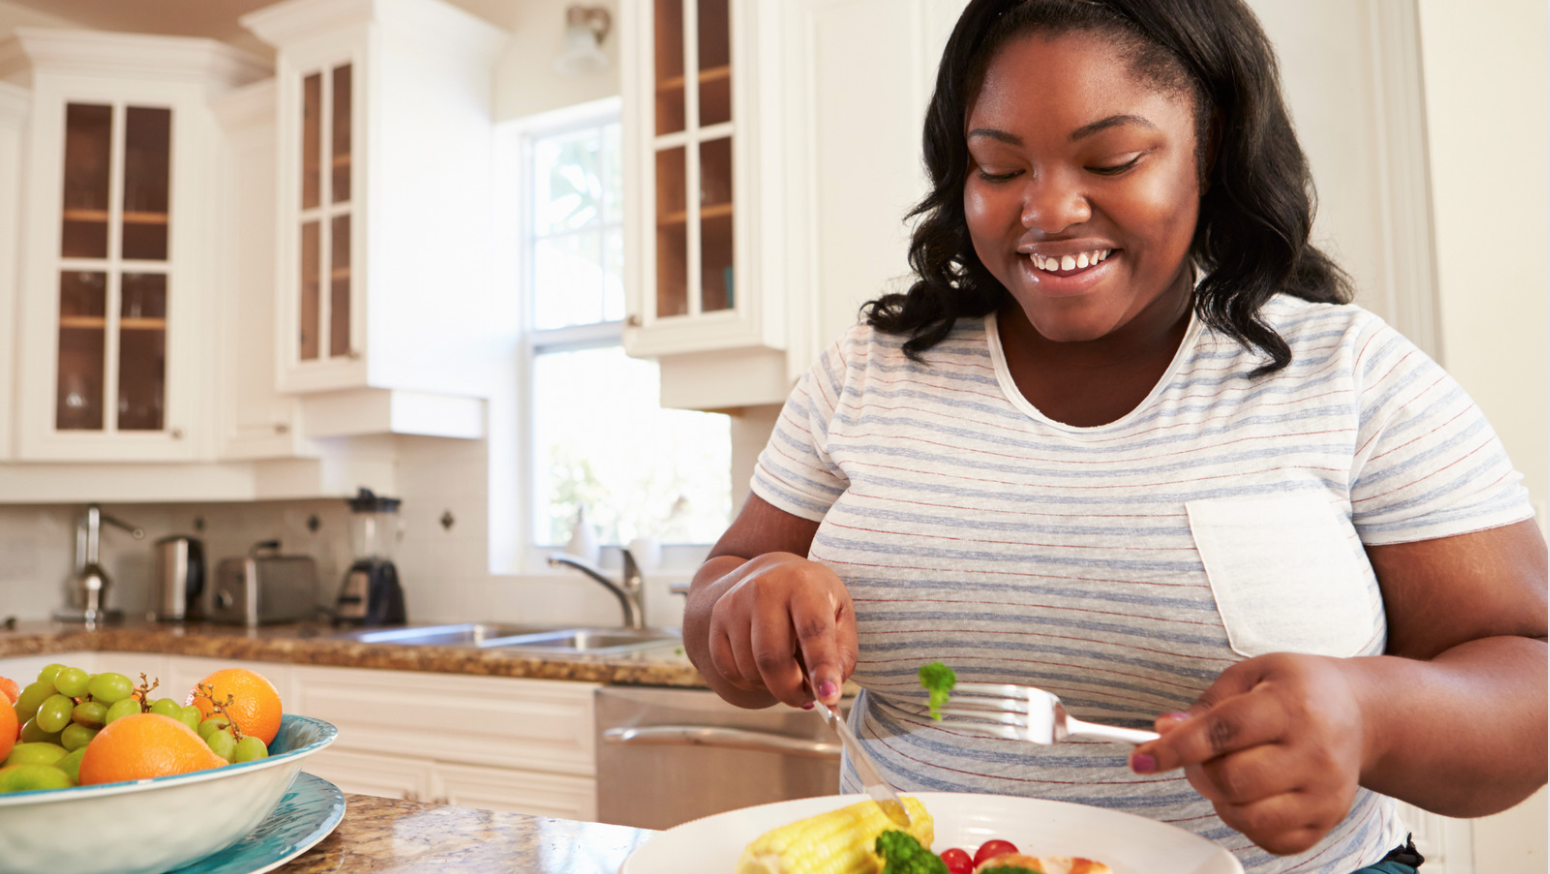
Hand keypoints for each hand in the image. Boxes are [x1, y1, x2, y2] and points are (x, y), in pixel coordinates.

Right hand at [705, 552, 857, 708]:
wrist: (771, 572)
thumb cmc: (813, 599)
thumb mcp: (841, 614)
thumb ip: (842, 655)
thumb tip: (827, 695)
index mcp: (803, 584)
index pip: (813, 631)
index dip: (821, 668)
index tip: (829, 698)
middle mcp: (764, 589)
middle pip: (772, 658)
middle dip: (792, 691)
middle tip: (807, 697)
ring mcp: (735, 604)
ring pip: (750, 670)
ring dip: (773, 687)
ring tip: (790, 673)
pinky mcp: (717, 620)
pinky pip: (730, 671)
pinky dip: (751, 682)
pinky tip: (766, 667)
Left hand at [1128, 653, 1369, 855]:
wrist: (1361, 713)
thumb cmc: (1298, 689)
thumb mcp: (1251, 675)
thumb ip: (1205, 705)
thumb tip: (1164, 731)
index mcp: (1291, 705)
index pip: (1222, 732)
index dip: (1175, 748)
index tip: (1141, 758)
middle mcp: (1314, 752)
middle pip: (1230, 780)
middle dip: (1196, 771)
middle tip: (1197, 757)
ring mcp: (1325, 793)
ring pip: (1246, 816)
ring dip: (1219, 799)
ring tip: (1229, 772)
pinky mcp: (1327, 821)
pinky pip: (1269, 839)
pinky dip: (1245, 821)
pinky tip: (1253, 794)